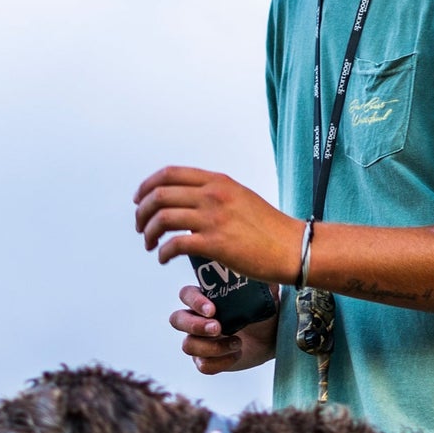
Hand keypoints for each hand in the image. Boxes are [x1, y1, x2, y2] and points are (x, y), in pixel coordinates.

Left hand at [134, 165, 303, 283]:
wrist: (293, 247)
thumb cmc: (270, 229)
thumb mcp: (241, 198)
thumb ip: (216, 195)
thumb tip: (191, 202)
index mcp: (218, 181)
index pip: (169, 173)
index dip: (147, 186)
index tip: (140, 200)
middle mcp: (213, 195)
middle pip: (159, 194)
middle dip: (142, 211)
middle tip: (141, 227)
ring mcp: (213, 219)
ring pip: (162, 218)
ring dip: (148, 232)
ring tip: (149, 245)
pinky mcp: (215, 244)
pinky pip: (175, 244)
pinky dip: (162, 252)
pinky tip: (163, 259)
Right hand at [170, 284, 277, 374]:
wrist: (272, 338)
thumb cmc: (263, 312)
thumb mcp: (263, 294)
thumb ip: (259, 281)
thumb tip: (259, 270)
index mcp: (205, 298)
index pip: (186, 295)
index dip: (194, 302)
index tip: (212, 310)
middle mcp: (196, 319)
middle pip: (177, 320)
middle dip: (195, 326)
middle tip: (218, 328)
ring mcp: (199, 341)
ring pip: (188, 345)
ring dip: (212, 347)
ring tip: (238, 343)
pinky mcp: (207, 360)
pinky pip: (203, 365)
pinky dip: (220, 362)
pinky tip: (237, 355)